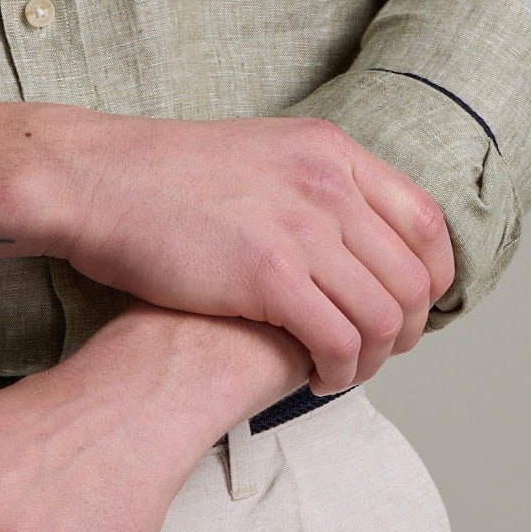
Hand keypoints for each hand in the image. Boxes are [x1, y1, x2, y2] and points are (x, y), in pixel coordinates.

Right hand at [43, 110, 453, 393]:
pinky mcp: (268, 276)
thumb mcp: (261, 154)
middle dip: (405, 330)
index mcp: (332, 152)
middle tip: (379, 354)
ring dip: (372, 359)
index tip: (414, 308)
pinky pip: (337, 340)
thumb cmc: (164, 179)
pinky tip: (315, 379)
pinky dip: (338, 371)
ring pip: (381, 317)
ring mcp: (301, 229)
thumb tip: (353, 232)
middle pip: (411, 277)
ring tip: (341, 372)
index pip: (425, 222)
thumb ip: (314, 185)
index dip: (432, 277)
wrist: (98, 179)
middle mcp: (328, 186)